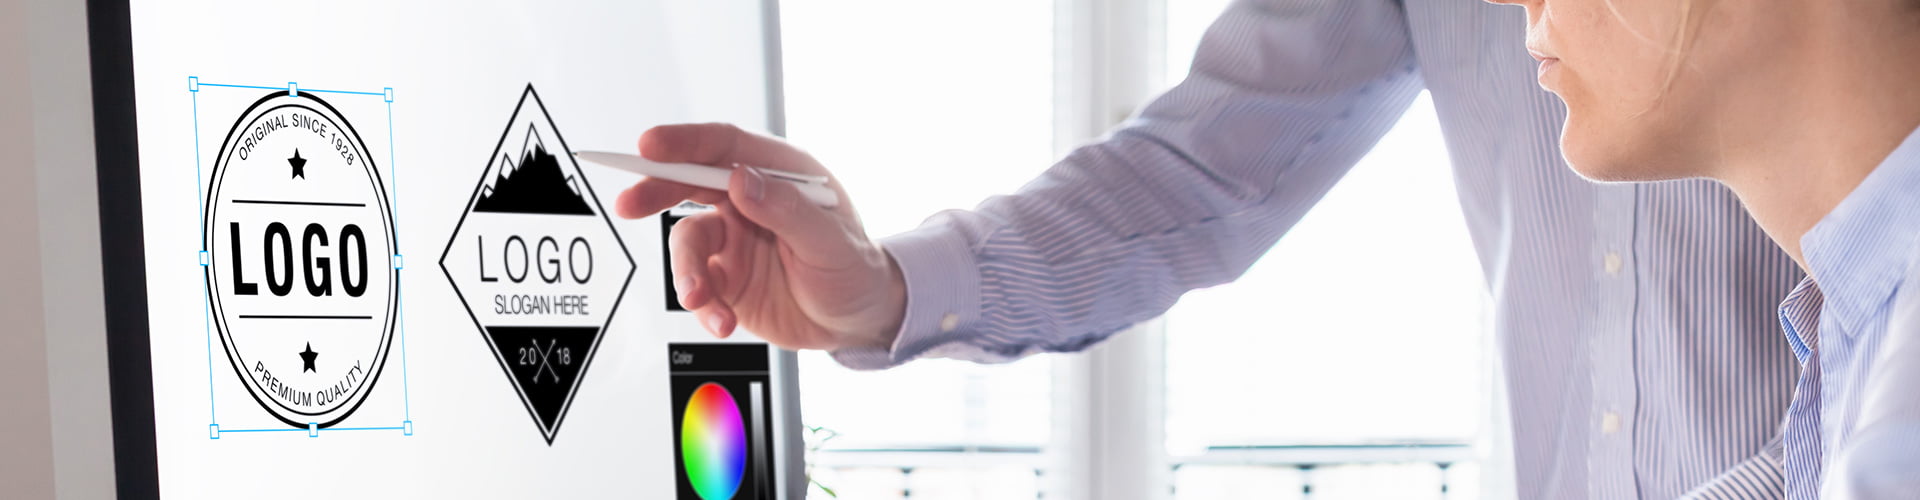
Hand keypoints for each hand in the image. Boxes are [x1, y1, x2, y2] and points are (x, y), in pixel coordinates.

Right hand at [613, 123, 905, 351]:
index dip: (686, 142)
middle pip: (691, 183)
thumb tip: (744, 180)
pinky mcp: (726, 277)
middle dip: (657, 191)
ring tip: (700, 299)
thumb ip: (788, 210)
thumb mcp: (833, 242)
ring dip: (687, 272)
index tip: (650, 146)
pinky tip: (722, 321)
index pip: (726, 146)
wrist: (857, 322)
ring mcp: (735, 239)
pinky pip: (699, 286)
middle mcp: (751, 201)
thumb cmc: (855, 270)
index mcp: (781, 175)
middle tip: (629, 204)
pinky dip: (703, 306)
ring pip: (688, 242)